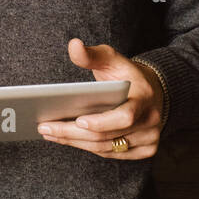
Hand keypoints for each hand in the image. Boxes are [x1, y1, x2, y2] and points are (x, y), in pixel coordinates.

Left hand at [37, 38, 164, 159]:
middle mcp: (150, 121)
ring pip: (105, 148)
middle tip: (45, 127)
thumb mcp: (112, 60)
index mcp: (145, 97)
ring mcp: (149, 139)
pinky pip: (109, 154)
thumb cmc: (127, 76)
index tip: (78, 120)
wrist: (153, 93)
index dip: (101, 122)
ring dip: (75, 142)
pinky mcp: (144, 150)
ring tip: (49, 132)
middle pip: (107, 136)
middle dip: (72, 133)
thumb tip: (74, 45)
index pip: (125, 117)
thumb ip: (92, 54)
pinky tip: (67, 139)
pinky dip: (87, 147)